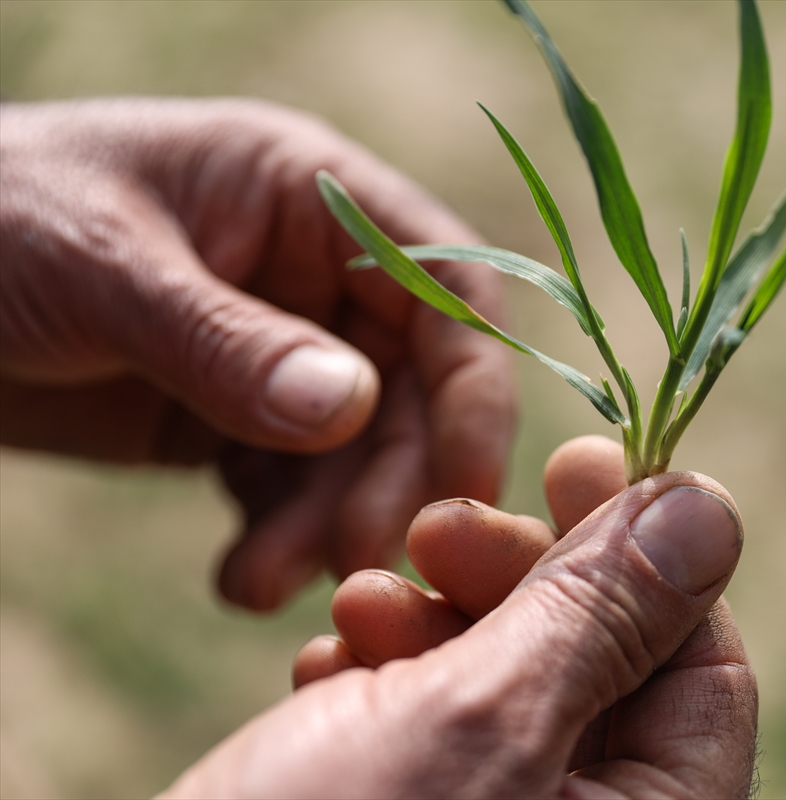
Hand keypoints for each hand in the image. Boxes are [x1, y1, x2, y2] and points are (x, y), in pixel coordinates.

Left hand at [0, 99, 514, 609]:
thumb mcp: (106, 267)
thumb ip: (226, 342)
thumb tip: (346, 409)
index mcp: (312, 197)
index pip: (445, 284)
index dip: (475, 380)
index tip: (467, 478)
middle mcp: (317, 276)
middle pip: (412, 387)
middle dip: (391, 475)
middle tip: (354, 557)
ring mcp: (279, 352)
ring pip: (355, 453)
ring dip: (328, 524)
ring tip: (264, 583)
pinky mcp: (233, 419)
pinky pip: (288, 488)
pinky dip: (277, 540)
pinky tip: (239, 578)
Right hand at [162, 437, 757, 797]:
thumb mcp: (486, 720)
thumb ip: (608, 613)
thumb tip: (708, 509)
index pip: (704, 669)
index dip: (647, 554)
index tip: (576, 460)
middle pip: (601, 665)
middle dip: (516, 577)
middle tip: (432, 528)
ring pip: (505, 683)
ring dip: (434, 616)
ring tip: (355, 601)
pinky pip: (431, 729)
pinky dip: (384, 675)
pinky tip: (325, 666)